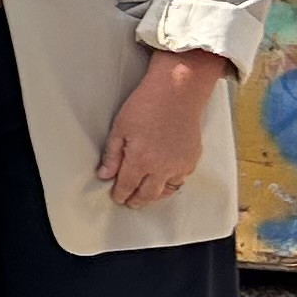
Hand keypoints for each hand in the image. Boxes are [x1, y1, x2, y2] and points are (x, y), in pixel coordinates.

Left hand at [102, 50, 230, 207]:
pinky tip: (164, 180)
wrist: (177, 93)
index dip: (120, 194)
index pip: (127, 186)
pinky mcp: (192, 159)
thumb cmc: (145, 106)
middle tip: (130, 202)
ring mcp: (180, 165)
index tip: (117, 197)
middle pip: (148, 194)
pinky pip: (181, 179)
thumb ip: (112, 155)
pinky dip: (171, 183)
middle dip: (137, 200)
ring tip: (146, 195)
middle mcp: (162, 168)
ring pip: (167, 190)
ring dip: (155, 195)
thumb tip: (104, 175)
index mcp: (141, 160)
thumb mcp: (119, 129)